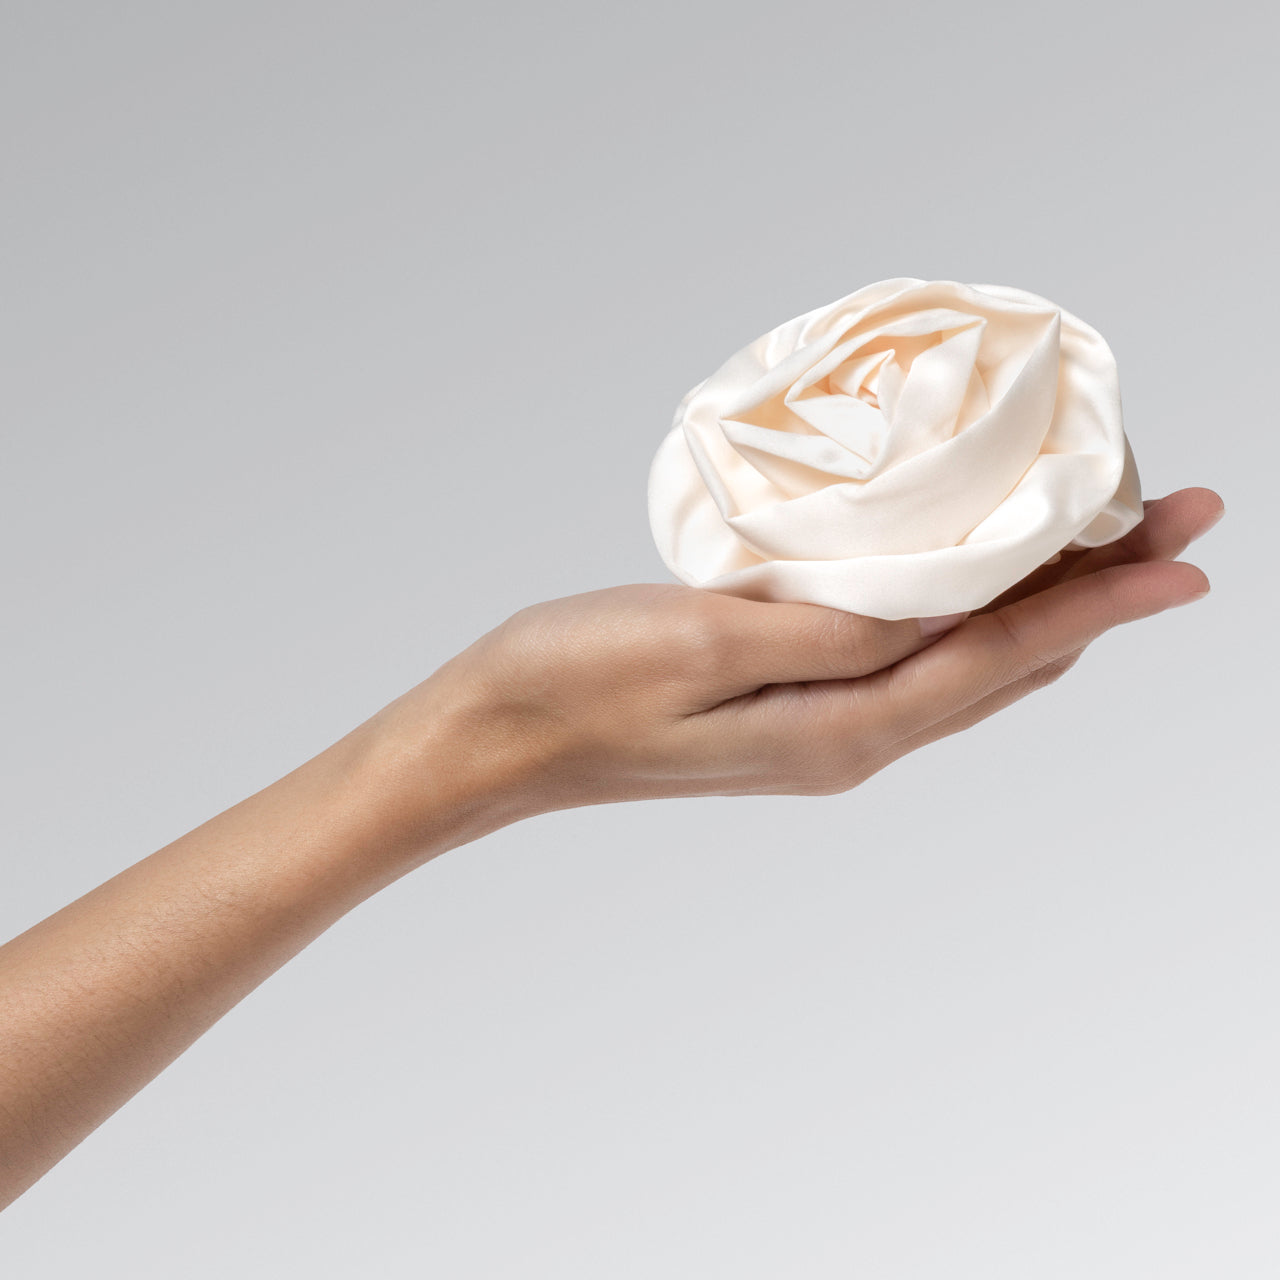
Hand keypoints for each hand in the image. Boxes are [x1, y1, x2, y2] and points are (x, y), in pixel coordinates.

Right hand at [366, 488, 1221, 818]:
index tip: (1186, 547)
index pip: (1002, 655)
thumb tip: (954, 604)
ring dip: (1040, 606)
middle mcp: (849, 742)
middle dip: (1095, 596)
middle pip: (1004, 665)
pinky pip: (911, 666)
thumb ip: (837, 627)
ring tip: (1098, 541)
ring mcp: (819, 733)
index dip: (1101, 598)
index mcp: (839, 728)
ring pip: (965, 668)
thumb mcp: (705, 639)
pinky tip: (973, 583)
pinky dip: (967, 618)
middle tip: (1169, 518)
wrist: (492, 738)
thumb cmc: (574, 679)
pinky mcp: (787, 709)